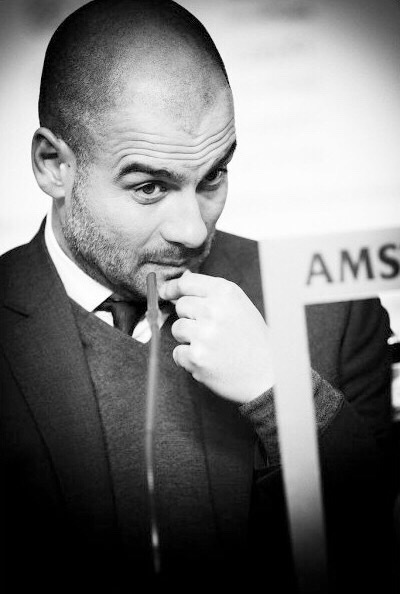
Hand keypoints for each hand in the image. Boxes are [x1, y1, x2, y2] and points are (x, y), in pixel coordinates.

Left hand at [159, 271, 273, 402]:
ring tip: (211, 346)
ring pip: (177, 329)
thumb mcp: (239, 306)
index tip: (166, 292)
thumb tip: (179, 284)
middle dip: (190, 318)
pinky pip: (178, 353)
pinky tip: (209, 360)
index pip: (186, 282)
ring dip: (188, 339)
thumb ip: (211, 294)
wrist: (268, 373)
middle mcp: (214, 310)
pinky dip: (188, 359)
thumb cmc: (253, 339)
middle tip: (210, 331)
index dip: (173, 288)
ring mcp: (204, 334)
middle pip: (181, 306)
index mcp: (225, 293)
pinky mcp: (197, 357)